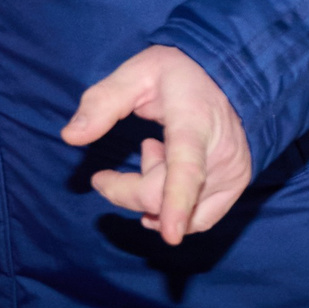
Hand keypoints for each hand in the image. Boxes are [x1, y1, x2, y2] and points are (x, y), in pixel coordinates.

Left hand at [62, 45, 253, 245]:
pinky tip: (167, 176)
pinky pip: (199, 217)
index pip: (187, 167)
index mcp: (195, 122)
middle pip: (163, 196)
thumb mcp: (136, 73)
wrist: (229, 72)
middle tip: (106, 175)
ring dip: (153, 194)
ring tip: (153, 156)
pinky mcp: (238, 183)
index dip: (177, 203)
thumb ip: (102, 102)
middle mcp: (220, 152)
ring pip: (180, 212)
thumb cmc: (177, 73)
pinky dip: (175, 207)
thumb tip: (70, 137)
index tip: (170, 235)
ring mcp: (233, 171)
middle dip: (126, 191)